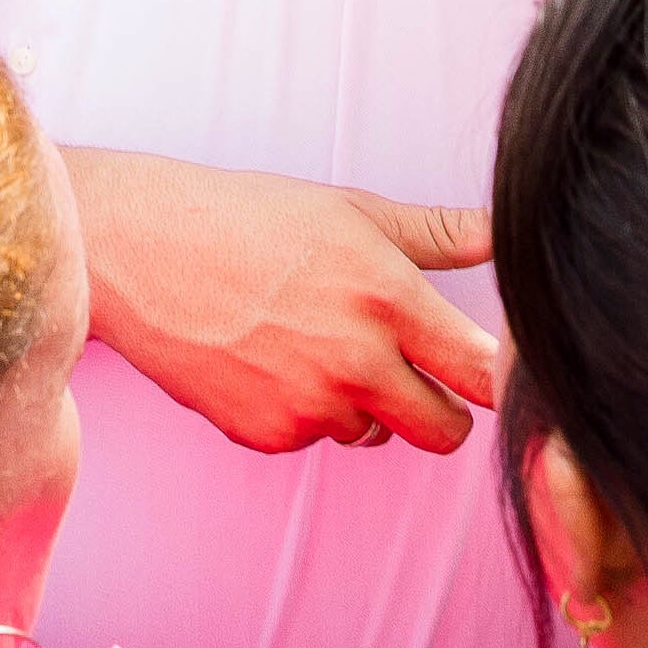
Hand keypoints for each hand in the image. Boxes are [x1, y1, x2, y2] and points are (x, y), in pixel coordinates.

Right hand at [66, 146, 496, 455]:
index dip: (502, 379)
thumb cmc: (248, 216)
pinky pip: (316, 437)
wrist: (141, 248)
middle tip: (411, 366)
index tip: (496, 371)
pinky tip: (270, 357)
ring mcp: (310, 406)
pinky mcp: (269, 436)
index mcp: (387, 297)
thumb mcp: (348, 209)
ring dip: (365, 403)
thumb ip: (436, 232)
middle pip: (448, 432)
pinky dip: (306, 409)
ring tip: (313, 339)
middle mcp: (356, 360)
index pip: (485, 374)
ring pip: (377, 433)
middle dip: (440, 407)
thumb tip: (506, 232)